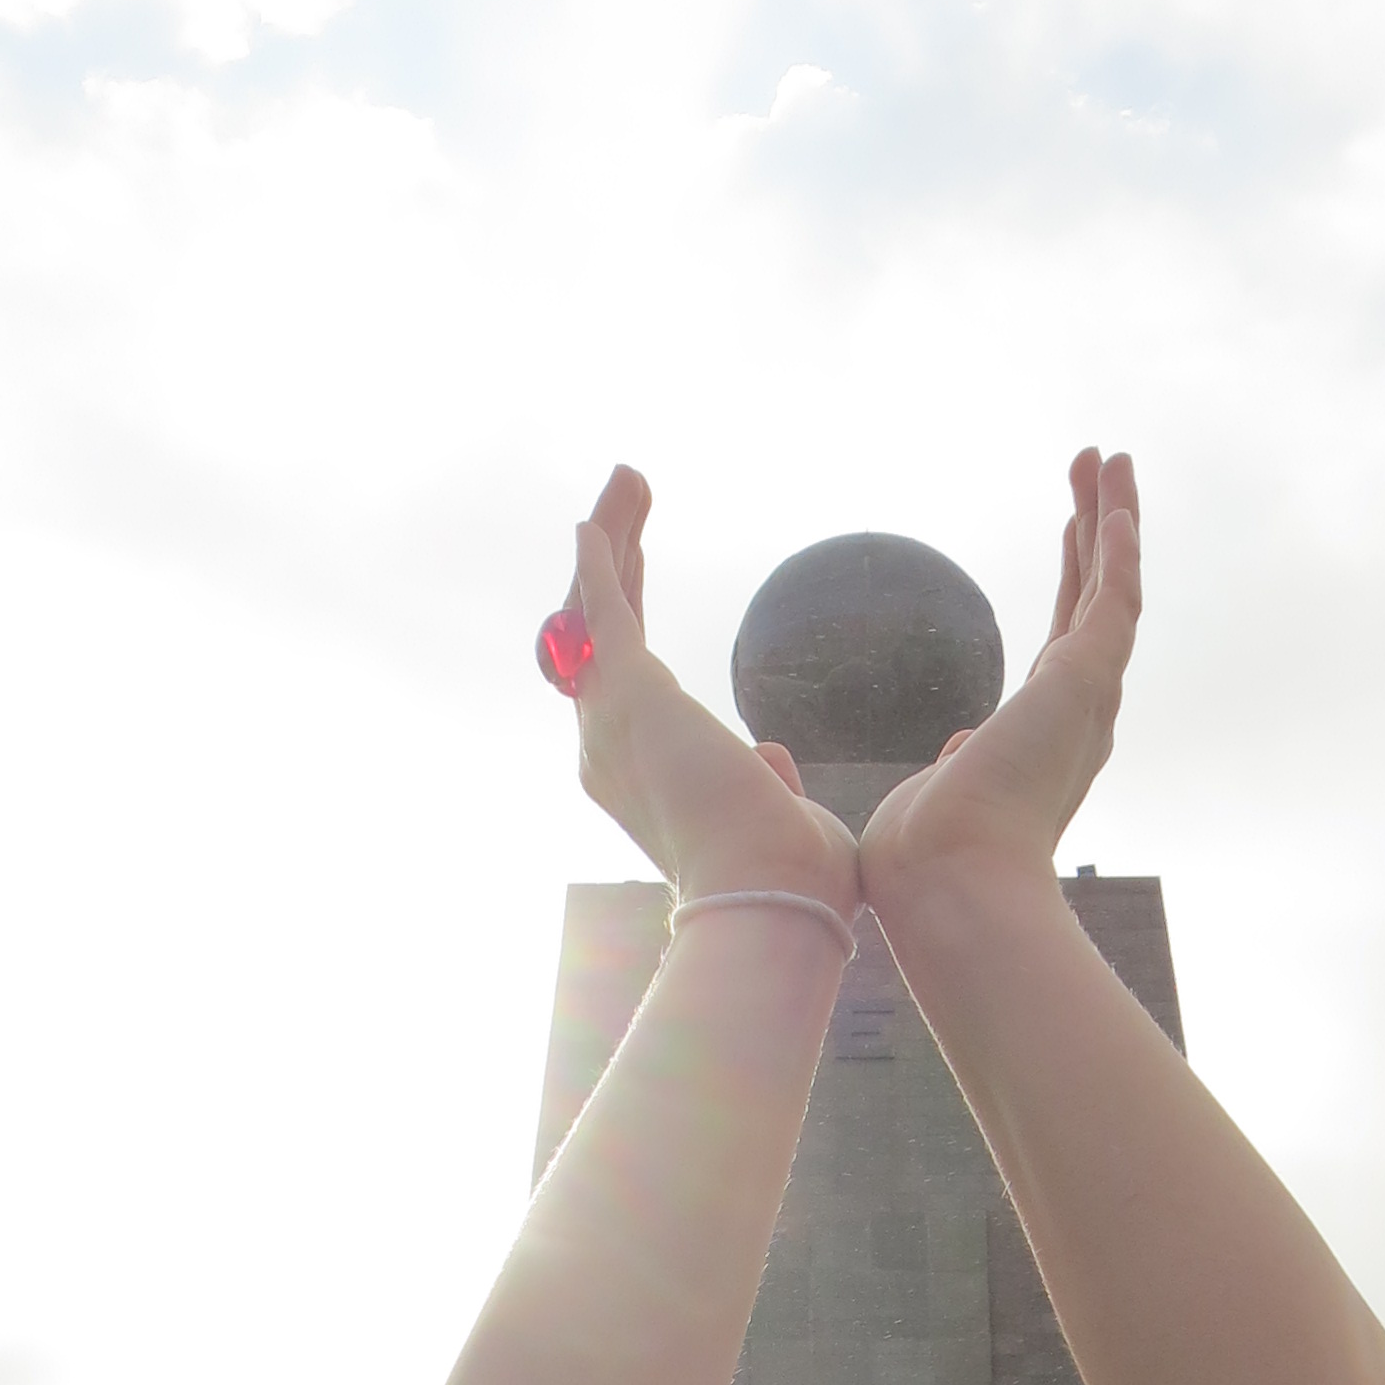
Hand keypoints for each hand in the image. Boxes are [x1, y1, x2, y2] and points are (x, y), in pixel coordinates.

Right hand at [561, 466, 858, 918]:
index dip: (624, 615)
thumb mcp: (780, 820)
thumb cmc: (787, 885)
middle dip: (614, 560)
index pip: (622, 677)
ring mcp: (613, 726)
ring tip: (630, 479)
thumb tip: (771, 759)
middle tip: (629, 500)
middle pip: (597, 634)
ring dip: (614, 541)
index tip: (636, 564)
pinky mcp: (633, 699)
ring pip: (598, 613)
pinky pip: (604, 617)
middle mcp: (607, 750)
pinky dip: (602, 565)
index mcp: (638, 779)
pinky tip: (599, 520)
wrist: (770, 904)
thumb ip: (766, 782)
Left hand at [857, 448, 1139, 931]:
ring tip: (1109, 458)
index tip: (1072, 532)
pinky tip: (1116, 499)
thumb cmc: (928, 861)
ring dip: (1113, 520)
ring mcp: (1086, 698)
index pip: (1063, 641)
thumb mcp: (938, 794)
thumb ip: (959, 764)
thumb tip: (962, 748)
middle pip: (1093, 601)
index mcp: (1042, 735)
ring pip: (1110, 589)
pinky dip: (1117, 548)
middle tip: (1097, 471)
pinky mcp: (1085, 683)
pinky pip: (1113, 601)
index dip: (1072, 581)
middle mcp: (1078, 714)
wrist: (950, 885)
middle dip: (1096, 532)